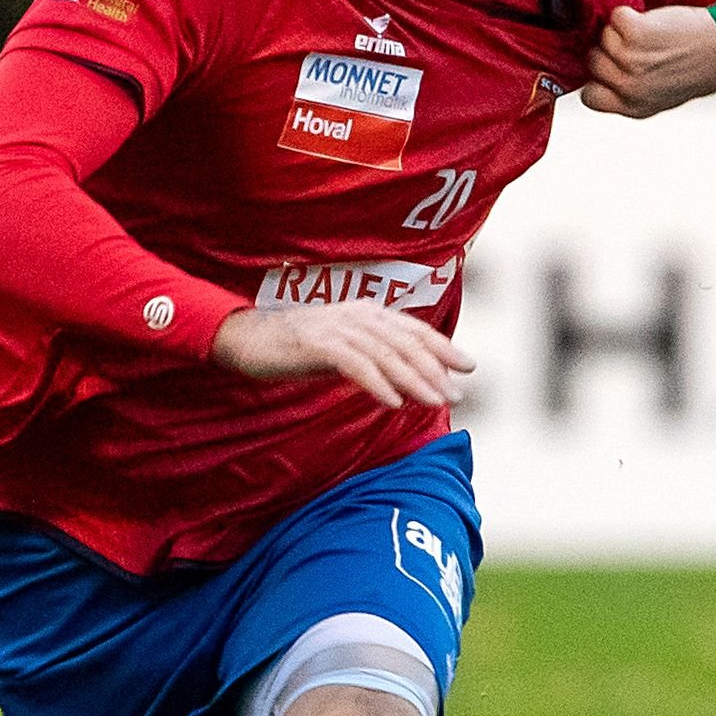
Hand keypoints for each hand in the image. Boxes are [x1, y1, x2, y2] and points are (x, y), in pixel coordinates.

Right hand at [211, 304, 474, 410]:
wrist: (246, 338)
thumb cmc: (294, 347)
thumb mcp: (341, 348)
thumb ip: (372, 356)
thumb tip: (405, 380)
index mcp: (366, 313)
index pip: (413, 329)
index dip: (443, 347)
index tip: (469, 367)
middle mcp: (356, 316)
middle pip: (406, 343)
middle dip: (435, 369)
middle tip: (456, 394)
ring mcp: (337, 328)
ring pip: (386, 355)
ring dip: (414, 380)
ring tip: (435, 402)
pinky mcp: (317, 345)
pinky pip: (355, 365)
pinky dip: (376, 384)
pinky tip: (392, 402)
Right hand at [581, 4, 715, 117]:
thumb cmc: (699, 69)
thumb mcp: (660, 96)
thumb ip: (630, 92)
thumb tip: (600, 75)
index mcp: (634, 108)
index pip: (590, 98)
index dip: (597, 80)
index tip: (611, 69)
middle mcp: (630, 87)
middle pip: (592, 62)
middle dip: (610, 50)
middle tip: (636, 46)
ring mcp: (631, 59)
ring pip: (603, 36)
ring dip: (621, 30)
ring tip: (650, 34)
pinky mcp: (637, 33)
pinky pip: (617, 17)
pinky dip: (629, 14)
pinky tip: (650, 22)